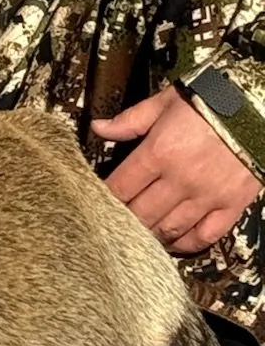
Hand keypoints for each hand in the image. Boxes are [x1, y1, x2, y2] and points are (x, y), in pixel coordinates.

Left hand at [92, 87, 261, 254]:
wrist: (257, 107)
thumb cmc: (209, 100)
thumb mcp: (164, 102)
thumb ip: (129, 120)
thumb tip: (98, 128)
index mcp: (158, 152)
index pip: (121, 187)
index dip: (105, 198)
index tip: (97, 202)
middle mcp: (180, 180)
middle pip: (141, 214)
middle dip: (125, 220)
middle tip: (116, 222)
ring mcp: (207, 196)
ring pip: (169, 229)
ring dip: (151, 235)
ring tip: (140, 235)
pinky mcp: (231, 205)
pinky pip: (205, 235)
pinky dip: (187, 244)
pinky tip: (175, 243)